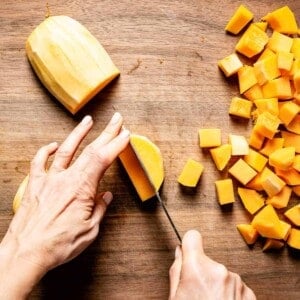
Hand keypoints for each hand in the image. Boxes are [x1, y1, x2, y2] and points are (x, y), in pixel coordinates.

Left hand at [0, 112, 129, 298]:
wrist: (26, 253)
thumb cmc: (58, 244)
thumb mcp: (89, 230)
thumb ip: (99, 210)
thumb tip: (105, 197)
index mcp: (82, 189)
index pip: (103, 158)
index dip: (116, 143)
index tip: (125, 134)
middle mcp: (66, 179)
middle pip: (90, 149)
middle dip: (106, 132)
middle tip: (116, 120)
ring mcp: (49, 179)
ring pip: (66, 149)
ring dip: (79, 133)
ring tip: (88, 121)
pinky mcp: (35, 185)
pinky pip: (39, 162)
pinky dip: (47, 150)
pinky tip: (54, 144)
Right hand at [169, 230, 255, 299]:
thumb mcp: (175, 299)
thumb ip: (176, 271)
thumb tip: (179, 253)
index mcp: (196, 268)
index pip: (192, 236)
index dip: (188, 244)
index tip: (188, 250)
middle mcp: (219, 269)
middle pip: (206, 260)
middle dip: (201, 272)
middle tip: (197, 295)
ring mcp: (236, 281)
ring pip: (220, 274)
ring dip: (216, 285)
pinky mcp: (249, 293)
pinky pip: (234, 285)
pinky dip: (229, 295)